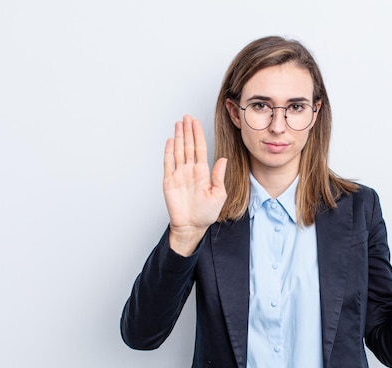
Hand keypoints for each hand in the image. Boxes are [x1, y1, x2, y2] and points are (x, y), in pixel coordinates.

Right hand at [163, 115, 227, 254]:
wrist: (192, 226)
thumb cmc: (206, 213)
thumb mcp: (218, 194)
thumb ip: (219, 176)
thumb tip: (223, 159)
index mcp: (203, 172)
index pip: (200, 148)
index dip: (198, 134)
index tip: (196, 122)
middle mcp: (190, 171)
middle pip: (188, 146)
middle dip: (188, 131)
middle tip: (186, 117)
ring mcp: (179, 175)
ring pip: (178, 151)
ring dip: (178, 137)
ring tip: (178, 124)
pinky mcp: (169, 182)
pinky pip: (168, 164)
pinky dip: (169, 152)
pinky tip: (170, 141)